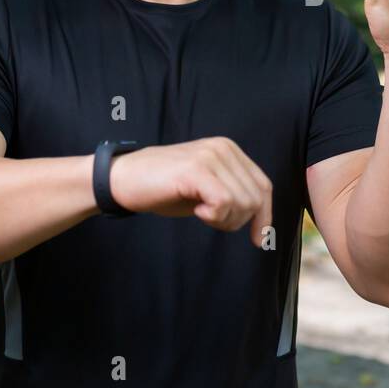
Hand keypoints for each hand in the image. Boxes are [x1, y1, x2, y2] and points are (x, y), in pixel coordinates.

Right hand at [108, 137, 273, 246]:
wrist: (124, 179)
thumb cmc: (164, 188)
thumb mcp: (206, 189)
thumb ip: (232, 195)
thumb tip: (261, 223)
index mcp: (229, 150)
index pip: (263, 186)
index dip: (264, 215)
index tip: (258, 239)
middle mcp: (223, 148)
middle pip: (255, 197)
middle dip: (238, 220)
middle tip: (210, 219)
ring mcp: (210, 156)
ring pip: (242, 202)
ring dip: (224, 219)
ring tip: (201, 212)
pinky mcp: (196, 169)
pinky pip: (224, 203)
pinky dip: (214, 216)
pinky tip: (197, 211)